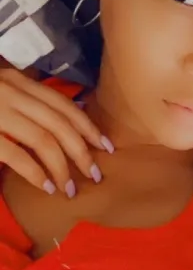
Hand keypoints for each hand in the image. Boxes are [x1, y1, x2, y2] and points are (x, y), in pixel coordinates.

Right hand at [0, 67, 113, 197]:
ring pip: (42, 139)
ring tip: (68, 188)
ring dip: (61, 167)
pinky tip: (44, 185)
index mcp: (16, 81)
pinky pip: (15, 154)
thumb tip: (60, 129)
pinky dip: (34, 172)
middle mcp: (9, 91)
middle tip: (94, 174)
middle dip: (81, 152)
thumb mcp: (0, 92)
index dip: (88, 127)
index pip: (63, 104)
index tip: (105, 146)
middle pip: (59, 124)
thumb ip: (24, 104)